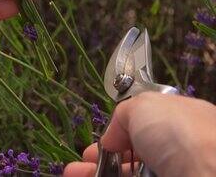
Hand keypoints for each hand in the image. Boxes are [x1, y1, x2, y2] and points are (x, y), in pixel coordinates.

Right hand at [64, 93, 215, 176]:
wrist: (206, 176)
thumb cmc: (178, 133)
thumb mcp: (144, 107)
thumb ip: (122, 116)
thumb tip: (111, 138)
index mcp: (181, 120)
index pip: (147, 123)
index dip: (121, 129)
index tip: (103, 138)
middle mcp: (177, 150)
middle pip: (133, 153)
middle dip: (103, 155)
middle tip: (85, 158)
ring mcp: (168, 173)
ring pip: (126, 174)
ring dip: (95, 171)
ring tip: (72, 173)